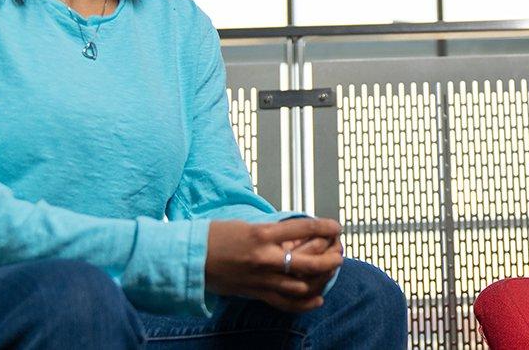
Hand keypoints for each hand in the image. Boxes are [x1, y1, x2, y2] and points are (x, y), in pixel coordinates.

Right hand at [205, 218, 342, 311]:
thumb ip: (270, 232)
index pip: (304, 229)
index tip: (335, 226)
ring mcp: (261, 278)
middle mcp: (264, 257)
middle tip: (339, 252)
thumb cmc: (213, 237)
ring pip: (301, 284)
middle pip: (309, 261)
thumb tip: (293, 235)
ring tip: (330, 271)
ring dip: (321, 278)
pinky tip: (317, 299)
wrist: (189, 258)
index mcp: (262, 234)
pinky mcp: (255, 292)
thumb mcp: (245, 225)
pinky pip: (285, 302)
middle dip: (330, 257)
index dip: (325, 227)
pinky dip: (304, 303)